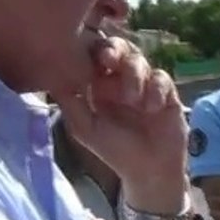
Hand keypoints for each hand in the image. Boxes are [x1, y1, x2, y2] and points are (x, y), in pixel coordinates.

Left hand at [56, 35, 187, 193]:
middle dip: (115, 49)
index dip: (93, 51)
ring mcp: (145, 85)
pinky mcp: (166, 93)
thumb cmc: (114, 150)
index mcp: (99, 84)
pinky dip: (156, 90)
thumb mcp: (85, 129)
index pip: (94, 56)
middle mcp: (122, 80)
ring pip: (140, 61)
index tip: (90, 57)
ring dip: (134, 75)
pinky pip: (161, 78)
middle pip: (119, 49)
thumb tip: (53, 77)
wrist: (149, 170)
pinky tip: (151, 108)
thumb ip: (70, 103)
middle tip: (110, 59)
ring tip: (132, 100)